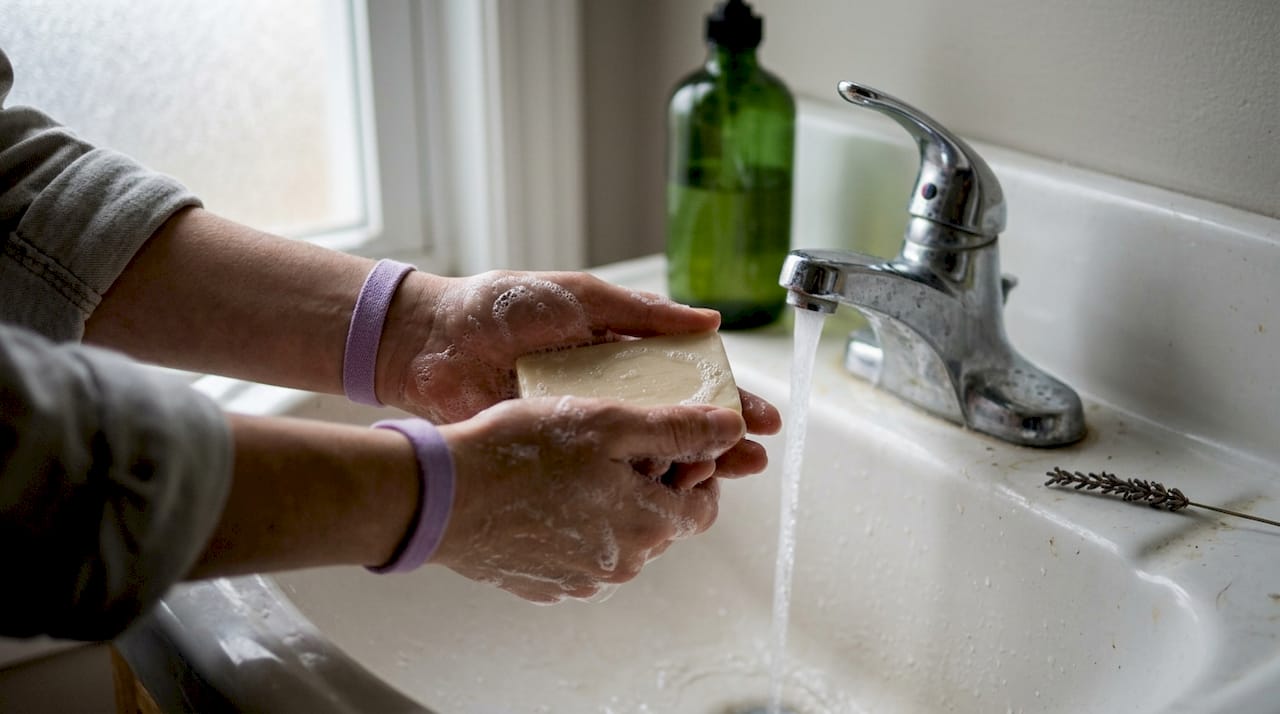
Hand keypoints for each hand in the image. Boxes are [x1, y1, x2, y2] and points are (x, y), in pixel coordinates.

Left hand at [377, 269, 782, 458]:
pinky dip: (634, 486)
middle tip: (752, 461)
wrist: (433, 340)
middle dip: (719, 442)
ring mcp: (584, 424)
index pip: (689, 380)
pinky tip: (661, 497)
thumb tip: (711, 322)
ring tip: (722, 480)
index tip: (762, 420)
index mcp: (623, 352)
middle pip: (678, 422)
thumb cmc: (503, 306)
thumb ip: (643, 314)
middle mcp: (610, 391)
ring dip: (687, 468)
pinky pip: (602, 472)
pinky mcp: (555, 450)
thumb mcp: (582, 298)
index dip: (728, 400)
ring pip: (646, 454)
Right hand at [434, 396, 746, 603]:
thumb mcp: (609, 423)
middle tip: (613, 443)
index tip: (667, 442)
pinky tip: (545, 490)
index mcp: (649, 526)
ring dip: (611, 502)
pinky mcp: (544, 583)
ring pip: (618, 536)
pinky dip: (574, 522)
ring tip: (573, 463)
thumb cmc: (522, 452)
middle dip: (651, 483)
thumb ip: (678, 427)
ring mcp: (580, 580)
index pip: (703, 507)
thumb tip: (733, 430)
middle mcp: (622, 565)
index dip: (695, 470)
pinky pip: (578, 551)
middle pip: (660, 522)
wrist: (443, 496)